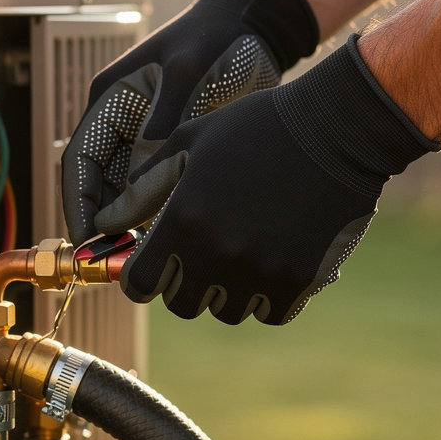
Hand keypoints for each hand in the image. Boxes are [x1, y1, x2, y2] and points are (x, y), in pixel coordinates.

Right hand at [61, 0, 317, 243]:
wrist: (254, 25)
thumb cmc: (216, 38)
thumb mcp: (186, 73)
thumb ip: (160, 126)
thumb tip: (133, 186)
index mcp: (110, 100)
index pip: (77, 160)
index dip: (76, 202)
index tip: (85, 239)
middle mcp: (121, 123)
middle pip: (98, 184)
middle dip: (102, 223)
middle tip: (113, 260)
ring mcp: (146, 139)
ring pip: (125, 193)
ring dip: (128, 225)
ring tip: (140, 257)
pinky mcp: (172, 151)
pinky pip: (156, 191)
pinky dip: (157, 216)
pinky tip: (168, 239)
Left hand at [96, 35, 440, 324]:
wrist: (337, 127)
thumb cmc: (255, 128)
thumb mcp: (190, 143)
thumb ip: (143, 189)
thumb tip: (103, 223)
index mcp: (184, 219)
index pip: (139, 284)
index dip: (140, 279)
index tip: (151, 269)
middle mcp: (218, 252)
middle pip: (181, 305)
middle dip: (184, 285)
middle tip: (200, 258)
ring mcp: (260, 270)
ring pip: (227, 311)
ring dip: (227, 292)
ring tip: (241, 255)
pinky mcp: (300, 279)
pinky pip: (270, 312)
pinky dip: (267, 297)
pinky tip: (271, 264)